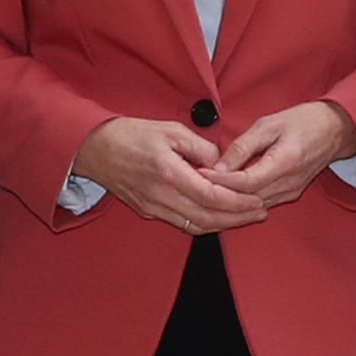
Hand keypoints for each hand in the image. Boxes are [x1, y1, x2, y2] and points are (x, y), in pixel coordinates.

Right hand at [72, 116, 268, 233]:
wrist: (94, 149)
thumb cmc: (132, 135)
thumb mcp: (171, 130)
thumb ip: (201, 147)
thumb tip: (223, 164)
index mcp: (169, 174)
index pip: (212, 197)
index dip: (238, 202)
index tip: (258, 199)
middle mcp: (161, 196)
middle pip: (208, 218)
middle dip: (238, 217)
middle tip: (261, 211)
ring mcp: (153, 207)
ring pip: (196, 225)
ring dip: (224, 224)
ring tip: (246, 216)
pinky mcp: (148, 211)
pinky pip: (182, 223)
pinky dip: (205, 223)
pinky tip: (219, 216)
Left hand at [212, 100, 355, 207]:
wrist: (335, 131)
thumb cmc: (303, 121)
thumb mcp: (269, 124)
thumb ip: (242, 147)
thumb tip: (218, 167)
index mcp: (285, 162)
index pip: (245, 182)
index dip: (220, 181)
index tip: (200, 173)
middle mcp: (289, 183)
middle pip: (247, 199)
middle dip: (220, 194)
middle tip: (196, 184)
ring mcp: (291, 192)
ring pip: (252, 206)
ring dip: (229, 200)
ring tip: (207, 189)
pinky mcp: (290, 195)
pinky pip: (261, 203)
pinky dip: (242, 200)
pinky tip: (226, 193)